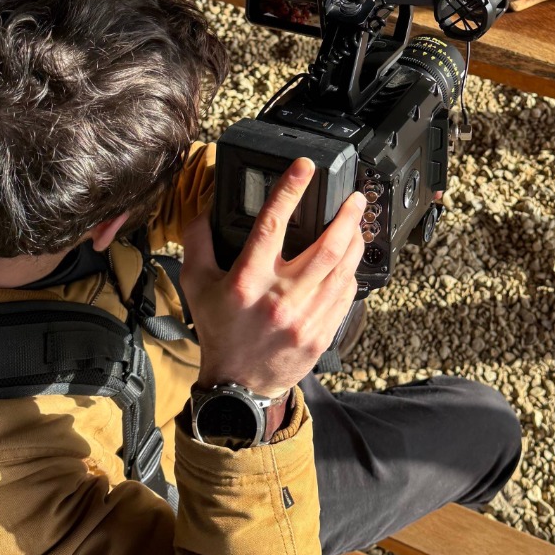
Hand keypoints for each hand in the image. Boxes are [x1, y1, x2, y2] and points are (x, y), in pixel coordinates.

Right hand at [181, 158, 364, 396]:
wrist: (238, 386)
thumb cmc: (219, 330)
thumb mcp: (196, 285)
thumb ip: (199, 242)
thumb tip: (208, 208)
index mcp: (247, 281)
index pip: (271, 225)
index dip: (290, 191)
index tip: (304, 167)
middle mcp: (279, 299)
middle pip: (325, 248)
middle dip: (346, 216)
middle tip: (355, 197)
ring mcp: (305, 318)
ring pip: (343, 269)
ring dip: (355, 240)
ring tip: (358, 222)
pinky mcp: (322, 333)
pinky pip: (346, 294)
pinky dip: (351, 271)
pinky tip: (350, 258)